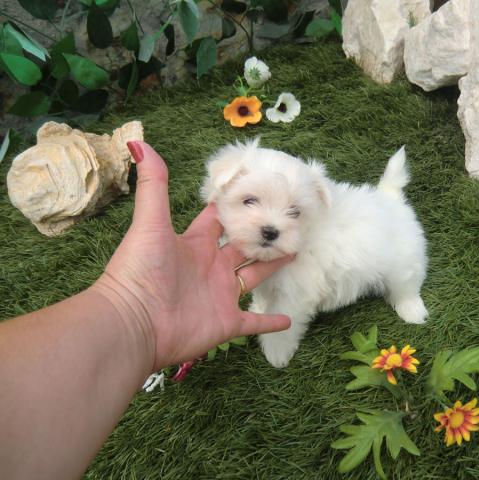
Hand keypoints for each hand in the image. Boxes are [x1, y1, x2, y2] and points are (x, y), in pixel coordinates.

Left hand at [92, 141, 290, 370]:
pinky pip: (253, 322)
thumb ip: (153, 185)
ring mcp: (220, 296)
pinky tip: (288, 319)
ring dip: (273, 267)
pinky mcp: (226, 323)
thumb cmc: (139, 270)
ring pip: (253, 278)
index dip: (236, 206)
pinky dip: (269, 322)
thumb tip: (139, 142)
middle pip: (242, 247)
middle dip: (262, 235)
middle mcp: (210, 267)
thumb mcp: (149, 223)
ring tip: (295, 251)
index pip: (219, 220)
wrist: (132, 324)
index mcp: (194, 243)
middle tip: (286, 222)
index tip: (260, 192)